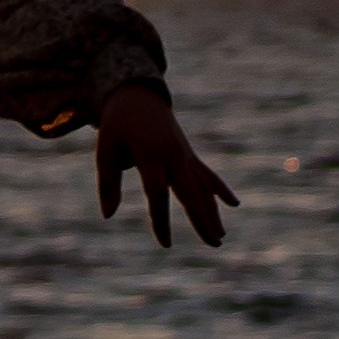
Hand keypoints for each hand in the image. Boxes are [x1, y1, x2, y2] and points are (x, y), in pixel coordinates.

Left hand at [95, 82, 235, 248]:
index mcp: (151, 154)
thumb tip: (108, 215)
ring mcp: (184, 154)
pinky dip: (219, 189)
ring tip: (220, 237)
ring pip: (203, 186)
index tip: (166, 243)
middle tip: (214, 245)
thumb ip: (107, 183)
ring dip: (213, 212)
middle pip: (191, 192)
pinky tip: (234, 204)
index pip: (158, 193)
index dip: (162, 219)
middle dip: (202, 220)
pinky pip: (207, 173)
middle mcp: (173, 155)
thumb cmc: (117, 124)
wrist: (138, 94)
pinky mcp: (188, 153)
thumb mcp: (105, 149)